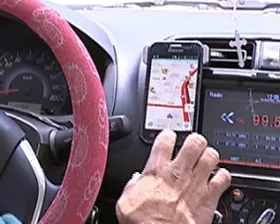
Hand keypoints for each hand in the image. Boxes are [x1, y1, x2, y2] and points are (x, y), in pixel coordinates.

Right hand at [116, 130, 230, 223]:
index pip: (165, 139)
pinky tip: (218, 179)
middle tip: (193, 145)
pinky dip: (223, 176)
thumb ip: (131, 186)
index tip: (168, 137)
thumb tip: (135, 180)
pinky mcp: (210, 198)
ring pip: (211, 156)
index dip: (167, 134)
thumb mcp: (125, 202)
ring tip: (206, 159)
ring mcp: (196, 183)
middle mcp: (179, 172)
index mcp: (157, 170)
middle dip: (195, 141)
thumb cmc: (144, 222)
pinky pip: (224, 178)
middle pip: (194, 142)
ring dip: (210, 156)